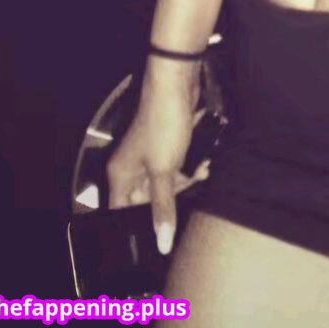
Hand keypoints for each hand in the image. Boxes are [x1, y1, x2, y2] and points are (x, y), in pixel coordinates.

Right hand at [106, 70, 209, 255]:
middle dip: (173, 196)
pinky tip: (207, 160)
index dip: (138, 224)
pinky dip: (192, 164)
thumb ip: (163, 208)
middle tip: (194, 186)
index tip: (159, 232)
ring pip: (167, 181)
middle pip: (148, 198)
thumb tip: (162, 243)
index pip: (122, 212)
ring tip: (205, 170)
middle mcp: (131, 166)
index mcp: (121, 175)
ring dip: (187, 178)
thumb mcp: (164, 171)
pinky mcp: (167, 144)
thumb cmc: (164, 125)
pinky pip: (178, 164)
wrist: (177, 85)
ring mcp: (149, 154)